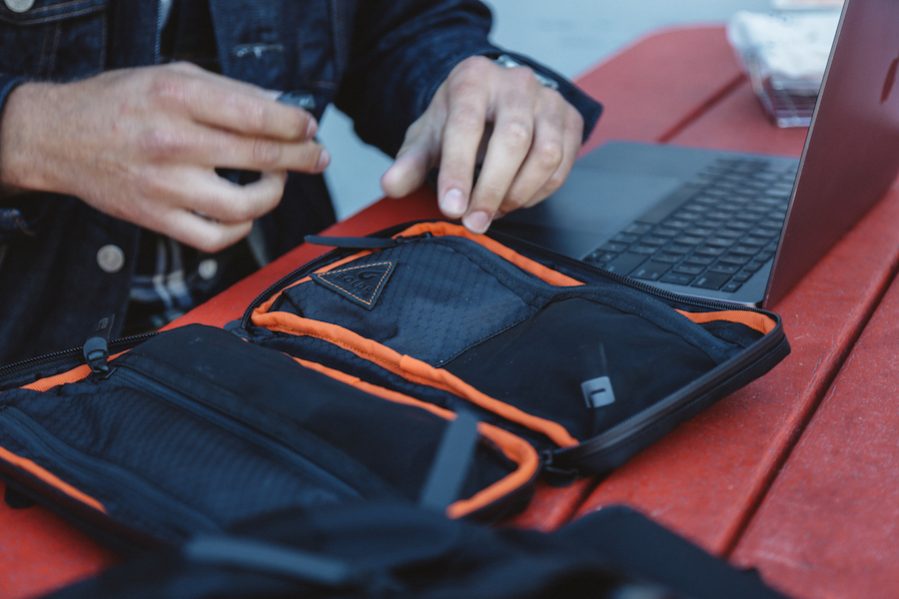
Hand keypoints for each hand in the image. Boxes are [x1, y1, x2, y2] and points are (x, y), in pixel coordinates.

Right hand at [0, 62, 329, 251]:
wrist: (59, 137)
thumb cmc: (119, 102)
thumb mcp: (172, 75)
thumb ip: (230, 90)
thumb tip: (282, 104)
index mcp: (178, 97)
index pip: (257, 115)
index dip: (295, 124)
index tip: (309, 127)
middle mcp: (173, 142)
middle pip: (261, 157)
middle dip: (303, 157)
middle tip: (317, 156)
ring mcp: (165, 186)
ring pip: (245, 205)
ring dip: (275, 194)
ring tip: (276, 180)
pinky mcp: (157, 219)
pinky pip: (216, 237)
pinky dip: (241, 228)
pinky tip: (245, 211)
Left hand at [381, 56, 582, 232]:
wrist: (493, 98)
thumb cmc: (458, 119)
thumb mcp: (428, 136)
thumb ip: (410, 162)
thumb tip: (391, 185)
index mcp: (473, 79)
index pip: (467, 125)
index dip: (459, 170)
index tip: (452, 208)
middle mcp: (516, 83)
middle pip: (514, 139)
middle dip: (492, 189)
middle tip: (474, 222)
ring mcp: (549, 99)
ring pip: (546, 153)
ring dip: (519, 193)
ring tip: (494, 211)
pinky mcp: (571, 119)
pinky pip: (564, 164)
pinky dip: (540, 191)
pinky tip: (515, 199)